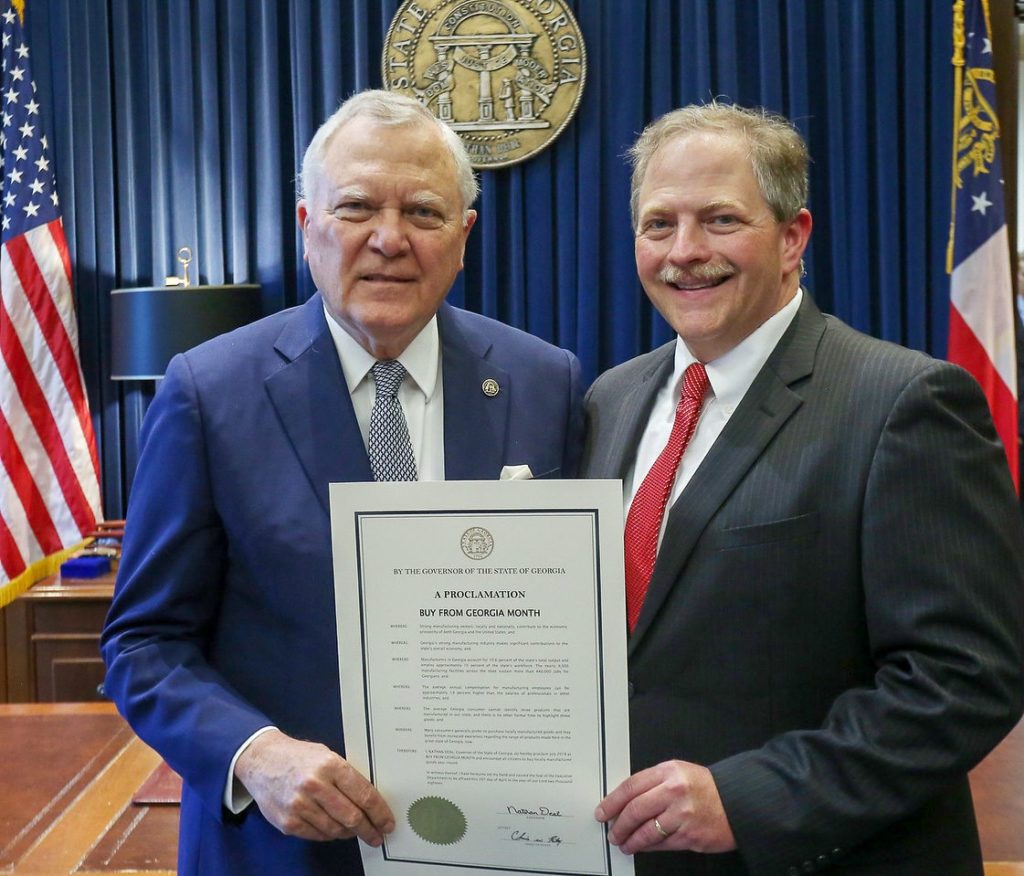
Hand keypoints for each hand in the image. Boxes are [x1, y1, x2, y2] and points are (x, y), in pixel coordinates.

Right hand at [234, 729, 394, 843]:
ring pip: (336, 829)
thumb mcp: (327, 755)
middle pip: (352, 817)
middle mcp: (315, 785)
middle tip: (376, 836)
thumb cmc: (299, 757)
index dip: (379, 813)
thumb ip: (346, 776)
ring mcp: (300, 805)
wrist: (262, 760)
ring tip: (354, 830)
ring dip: (349, 833)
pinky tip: (333, 828)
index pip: (364, 795)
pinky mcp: (288, 822)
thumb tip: (370, 801)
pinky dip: (329, 834)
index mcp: (330, 765)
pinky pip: (318, 835)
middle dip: (369, 829)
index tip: (387, 823)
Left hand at [595, 760, 735, 854]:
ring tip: (624, 843)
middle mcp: (674, 791)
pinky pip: (662, 844)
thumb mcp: (678, 773)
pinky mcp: (690, 835)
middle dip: (619, 824)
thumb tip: (624, 801)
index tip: (603, 811)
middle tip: (612, 832)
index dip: (612, 801)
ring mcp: (683, 814)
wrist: (737, 802)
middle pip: (635, 809)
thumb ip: (653, 783)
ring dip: (631, 840)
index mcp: (668, 772)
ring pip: (647, 831)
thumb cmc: (705, 788)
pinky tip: (642, 847)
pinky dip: (648, 847)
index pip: (631, 786)